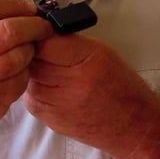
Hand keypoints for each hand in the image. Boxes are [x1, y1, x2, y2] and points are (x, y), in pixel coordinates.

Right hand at [0, 0, 53, 148]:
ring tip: (31, 48)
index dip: (13, 4)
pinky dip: (24, 73)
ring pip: (17, 56)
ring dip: (31, 50)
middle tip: (42, 26)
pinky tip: (20, 72)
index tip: (27, 7)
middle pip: (7, 31)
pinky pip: (18, 81)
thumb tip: (9, 11)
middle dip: (32, 25)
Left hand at [24, 34, 156, 153]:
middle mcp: (71, 84)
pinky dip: (36, 87)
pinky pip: (29, 94)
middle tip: (48, 52)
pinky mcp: (48, 118)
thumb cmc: (121, 86)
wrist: (131, 126)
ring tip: (55, 72)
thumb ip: (69, 41)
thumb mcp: (102, 52)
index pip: (44, 41)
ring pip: (28, 76)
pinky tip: (54, 88)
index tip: (41, 31)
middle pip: (32, 58)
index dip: (39, 34)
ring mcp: (57, 104)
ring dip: (34, 70)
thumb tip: (42, 32)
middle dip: (35, 51)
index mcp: (87, 61)